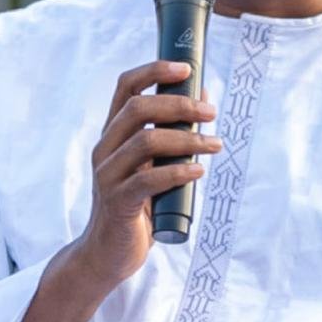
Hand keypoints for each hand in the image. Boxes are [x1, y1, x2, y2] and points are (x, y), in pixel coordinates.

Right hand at [72, 57, 216, 289]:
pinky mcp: (118, 202)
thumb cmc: (137, 206)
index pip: (125, 87)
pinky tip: (199, 170)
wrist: (108, 253)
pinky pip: (149, 180)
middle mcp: (105, 149)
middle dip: (179, 104)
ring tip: (216, 145)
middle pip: (138, 109)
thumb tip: (204, 100)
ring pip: (146, 142)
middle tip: (212, 113)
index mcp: (113, 134)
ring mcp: (108, 175)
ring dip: (188, 139)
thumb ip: (171, 137)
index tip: (186, 68)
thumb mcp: (153, 166)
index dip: (154, 71)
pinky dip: (179, 172)